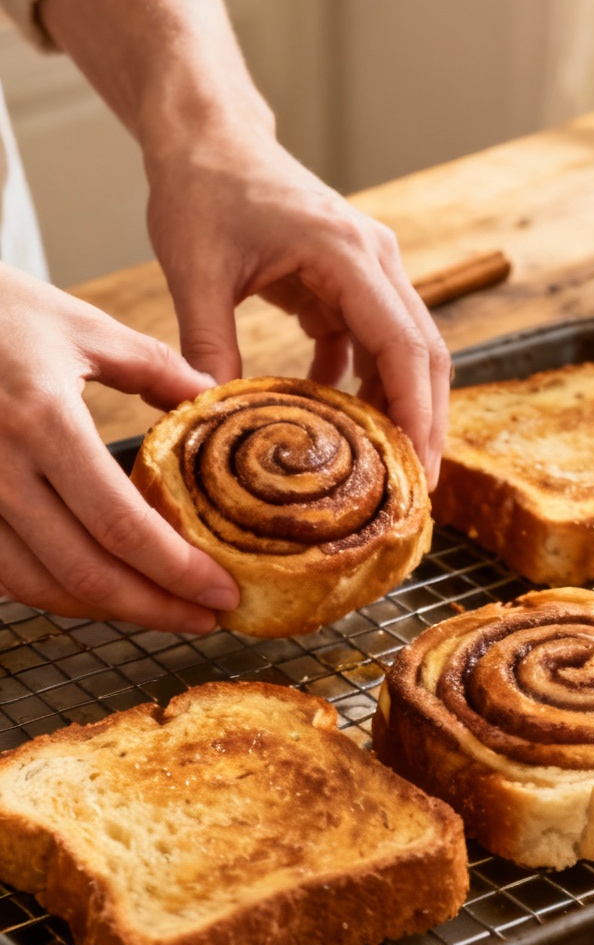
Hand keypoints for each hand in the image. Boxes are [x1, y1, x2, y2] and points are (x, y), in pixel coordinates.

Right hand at [0, 266, 238, 630]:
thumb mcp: (79, 326)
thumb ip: (153, 367)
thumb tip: (212, 395)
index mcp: (43, 420)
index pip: (120, 524)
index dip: (177, 572)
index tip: (222, 592)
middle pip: (83, 570)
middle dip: (153, 608)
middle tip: (203, 618)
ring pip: (37, 585)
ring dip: (104, 610)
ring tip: (159, 609)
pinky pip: (3, 570)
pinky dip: (54, 590)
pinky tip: (97, 589)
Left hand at [146, 130, 451, 486]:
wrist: (208, 135)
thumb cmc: (201, 188)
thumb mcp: (194, 269)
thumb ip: (207, 342)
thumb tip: (211, 414)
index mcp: (346, 252)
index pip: (402, 344)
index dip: (415, 411)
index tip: (416, 469)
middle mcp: (375, 259)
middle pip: (424, 353)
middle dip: (425, 424)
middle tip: (414, 490)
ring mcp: (369, 269)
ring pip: (406, 351)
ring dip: (400, 408)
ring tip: (386, 471)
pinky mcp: (351, 282)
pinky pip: (372, 344)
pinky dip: (364, 384)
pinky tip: (338, 422)